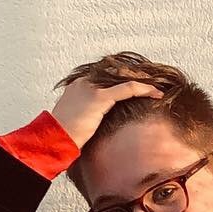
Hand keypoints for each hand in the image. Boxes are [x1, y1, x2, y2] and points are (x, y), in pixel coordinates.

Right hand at [50, 67, 164, 149]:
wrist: (55, 137)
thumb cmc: (65, 136)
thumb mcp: (78, 123)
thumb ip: (90, 118)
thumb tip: (98, 126)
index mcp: (79, 86)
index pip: (105, 77)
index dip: (123, 79)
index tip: (138, 85)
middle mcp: (85, 82)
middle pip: (116, 73)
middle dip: (135, 77)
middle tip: (152, 83)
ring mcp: (92, 88)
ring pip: (124, 79)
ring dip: (142, 82)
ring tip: (157, 87)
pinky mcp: (100, 98)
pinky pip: (128, 89)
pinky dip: (144, 90)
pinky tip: (157, 93)